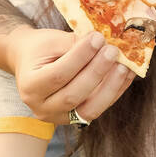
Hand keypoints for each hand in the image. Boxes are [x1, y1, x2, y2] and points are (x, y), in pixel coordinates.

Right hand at [10, 26, 135, 123]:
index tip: (98, 37)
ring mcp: (59, 117)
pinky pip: (98, 108)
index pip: (58, 74)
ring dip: (110, 87)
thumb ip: (74, 44)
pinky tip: (126, 75)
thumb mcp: (51, 41)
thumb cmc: (41, 48)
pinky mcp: (76, 119)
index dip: (80, 57)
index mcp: (29, 86)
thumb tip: (104, 42)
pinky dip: (114, 92)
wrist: (32, 63)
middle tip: (113, 51)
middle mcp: (41, 108)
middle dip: (97, 72)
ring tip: (123, 66)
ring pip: (89, 109)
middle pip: (73, 95)